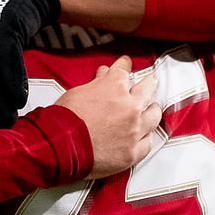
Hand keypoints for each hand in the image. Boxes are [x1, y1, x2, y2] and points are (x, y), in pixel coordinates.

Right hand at [55, 56, 161, 178]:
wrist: (60, 147)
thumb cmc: (64, 120)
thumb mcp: (76, 93)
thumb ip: (96, 84)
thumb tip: (104, 75)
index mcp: (114, 87)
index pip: (123, 70)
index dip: (124, 65)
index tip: (126, 63)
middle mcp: (130, 106)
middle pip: (148, 89)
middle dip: (148, 83)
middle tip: (150, 81)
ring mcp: (134, 130)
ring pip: (154, 116)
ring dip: (151, 110)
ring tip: (151, 109)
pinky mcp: (133, 152)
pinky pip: (148, 143)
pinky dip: (146, 137)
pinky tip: (145, 135)